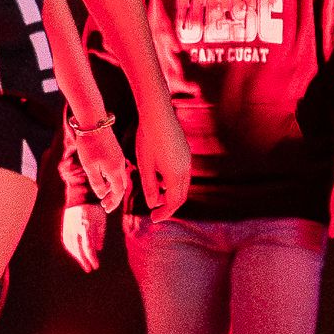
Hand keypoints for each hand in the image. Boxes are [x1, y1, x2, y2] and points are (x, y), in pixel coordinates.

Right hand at [60, 201, 105, 272]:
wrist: (80, 195)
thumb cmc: (95, 209)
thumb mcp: (101, 220)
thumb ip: (100, 235)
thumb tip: (98, 249)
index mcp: (87, 226)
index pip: (88, 246)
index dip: (92, 258)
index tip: (96, 266)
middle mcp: (76, 227)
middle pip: (79, 248)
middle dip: (84, 260)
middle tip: (89, 269)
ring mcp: (69, 227)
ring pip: (71, 245)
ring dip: (77, 256)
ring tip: (84, 264)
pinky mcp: (65, 226)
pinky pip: (66, 240)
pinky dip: (71, 249)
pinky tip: (75, 254)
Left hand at [66, 111, 130, 211]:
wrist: (93, 121)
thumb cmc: (89, 144)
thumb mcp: (89, 166)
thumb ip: (96, 182)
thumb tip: (102, 195)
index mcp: (115, 170)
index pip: (118, 192)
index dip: (113, 202)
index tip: (106, 209)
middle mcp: (120, 164)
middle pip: (121, 185)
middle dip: (114, 197)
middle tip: (105, 206)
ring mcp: (119, 156)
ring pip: (120, 177)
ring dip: (113, 188)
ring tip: (105, 195)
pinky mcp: (115, 150)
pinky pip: (117, 169)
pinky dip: (113, 178)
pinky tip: (105, 179)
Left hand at [132, 96, 190, 222]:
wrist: (158, 115)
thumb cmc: (148, 140)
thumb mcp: (145, 166)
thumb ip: (150, 187)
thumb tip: (152, 204)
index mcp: (175, 176)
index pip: (173, 202)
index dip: (164, 213)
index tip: (153, 219)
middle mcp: (186, 169)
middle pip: (181, 196)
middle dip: (168, 206)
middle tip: (155, 213)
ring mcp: (187, 160)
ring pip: (182, 185)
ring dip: (170, 194)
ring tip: (155, 196)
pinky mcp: (185, 152)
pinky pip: (182, 174)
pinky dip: (172, 183)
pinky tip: (159, 178)